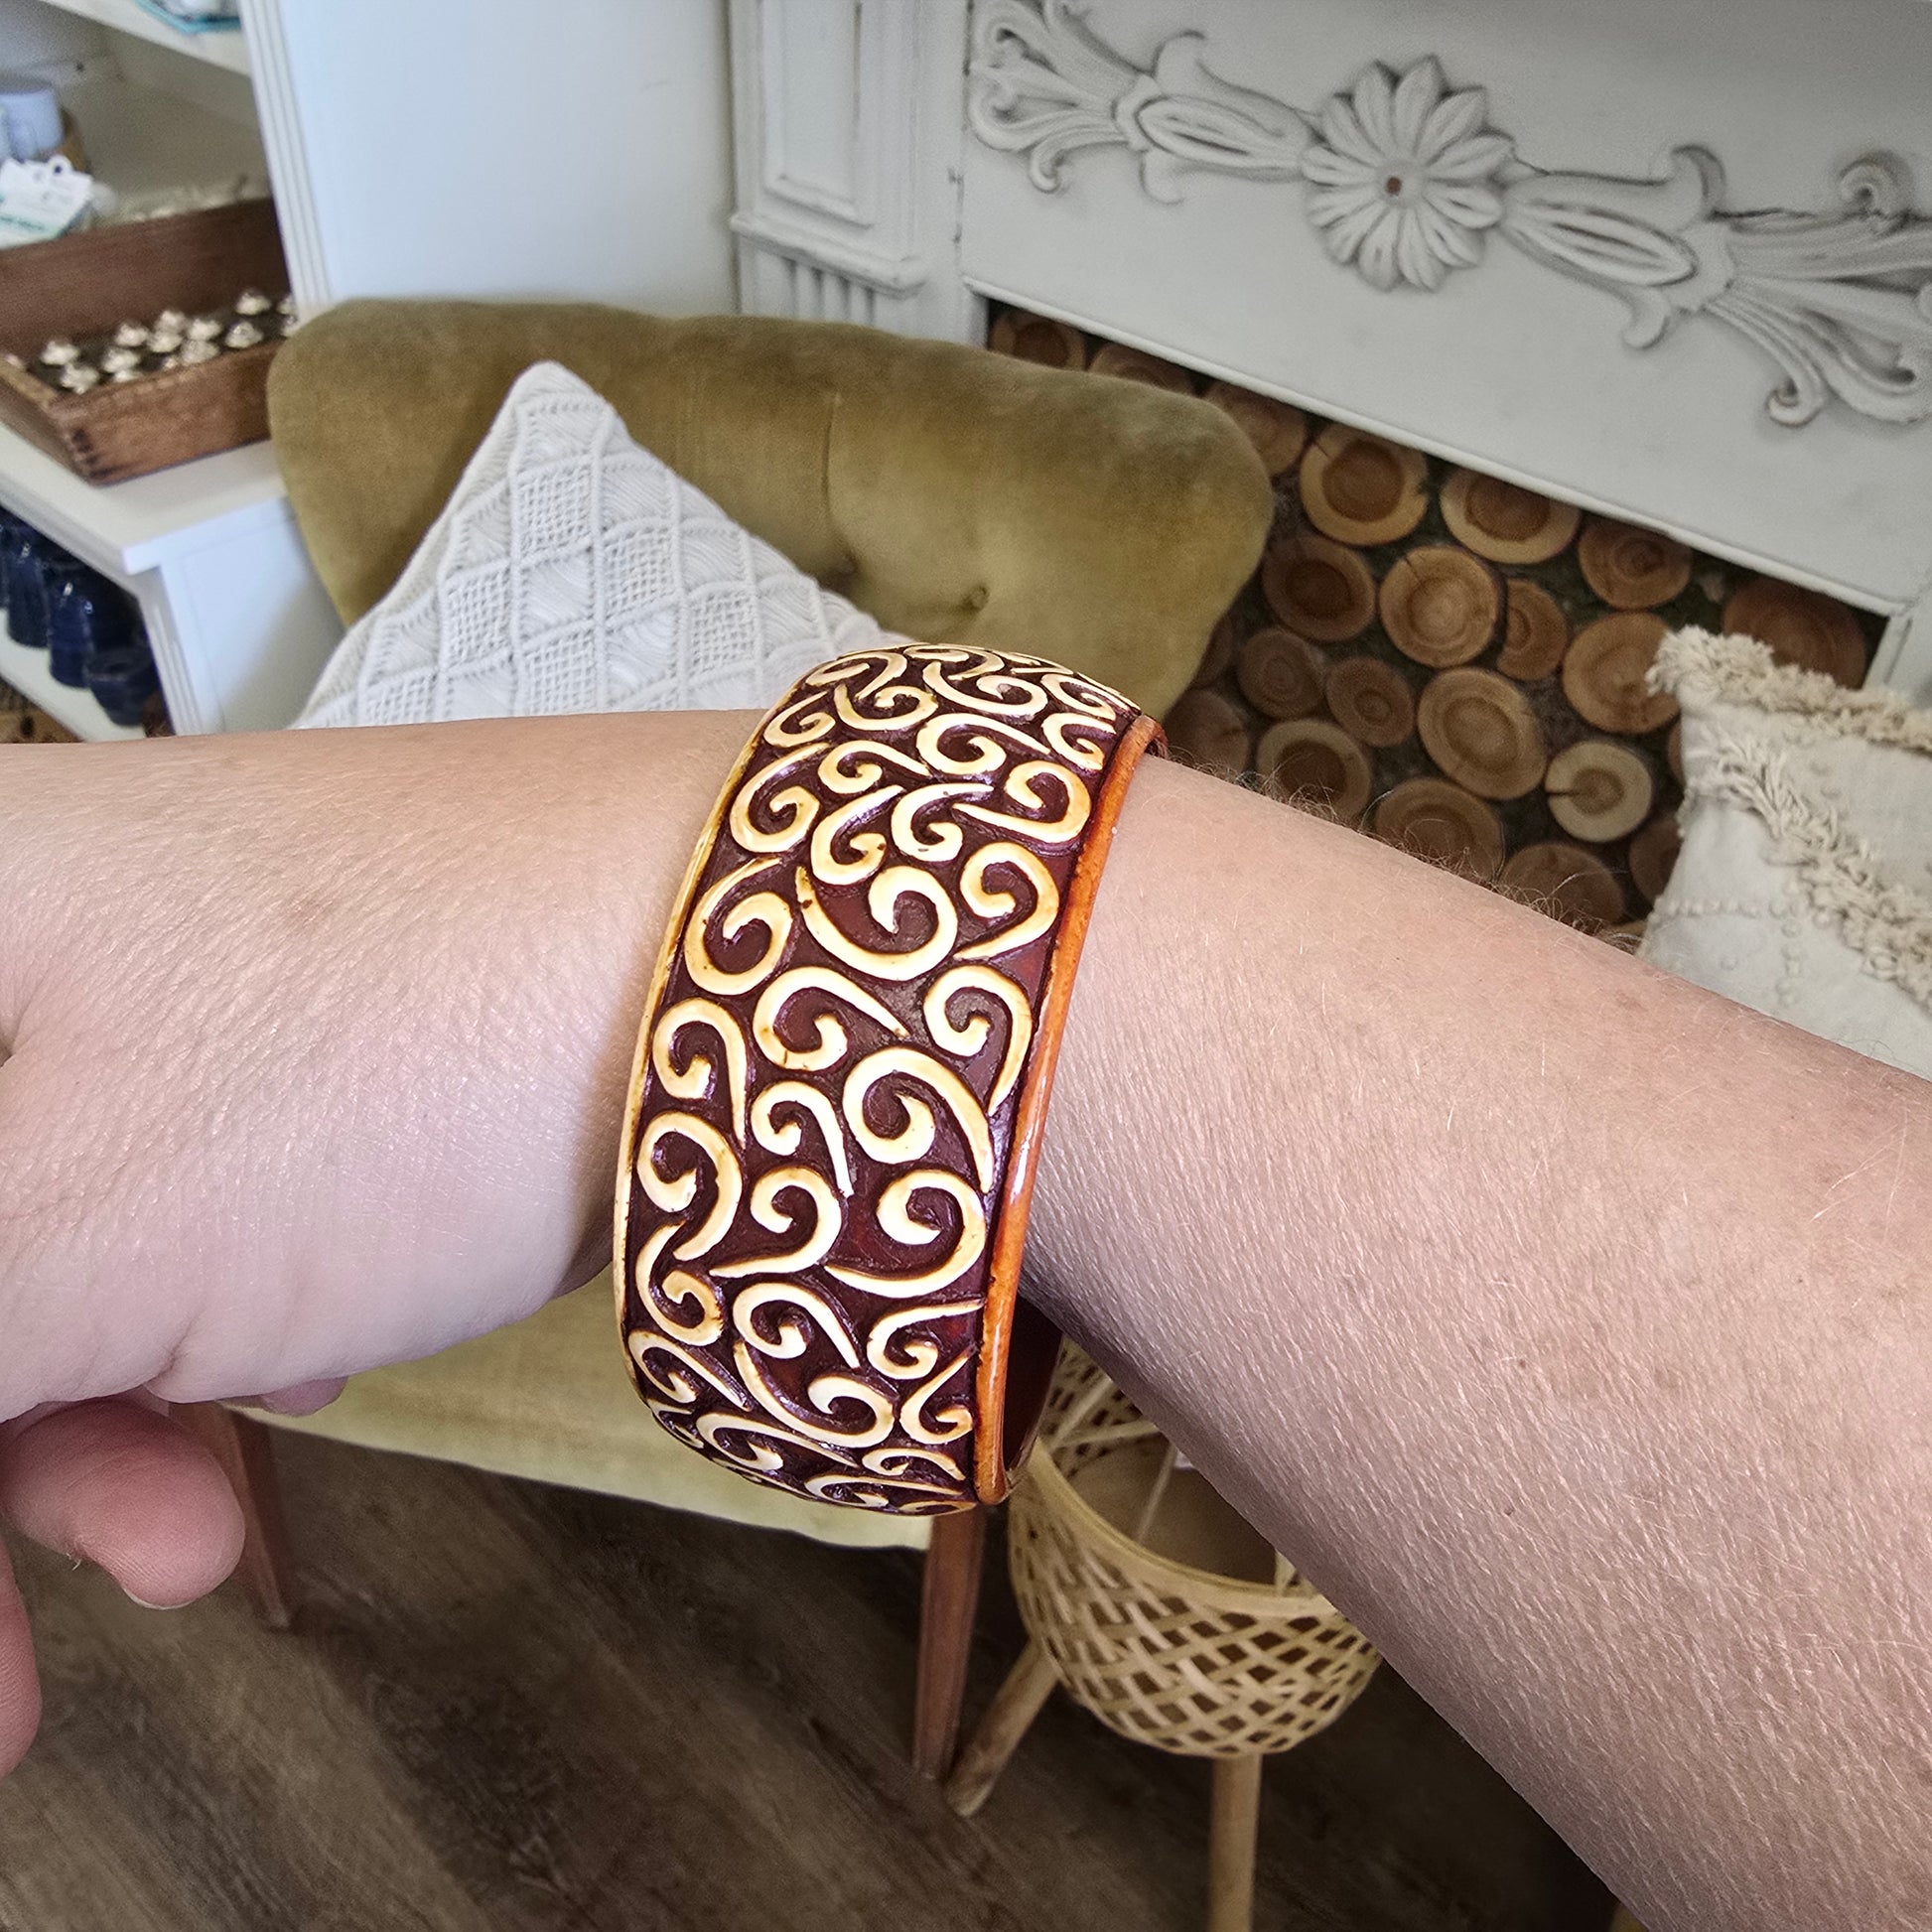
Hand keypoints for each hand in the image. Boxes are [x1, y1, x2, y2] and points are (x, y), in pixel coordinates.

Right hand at [0, 712, 745, 1769]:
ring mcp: (205, 961)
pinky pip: (202, 1193)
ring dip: (114, 1412)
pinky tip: (315, 1353)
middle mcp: (55, 912)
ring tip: (206, 1527)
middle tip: (42, 1650)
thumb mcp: (74, 1221)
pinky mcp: (331, 1017)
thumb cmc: (410, 1055)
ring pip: (75, 1228)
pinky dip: (224, 1314)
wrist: (754, 970)